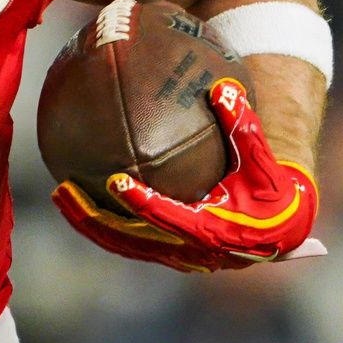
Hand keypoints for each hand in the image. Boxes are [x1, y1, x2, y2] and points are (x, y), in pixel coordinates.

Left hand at [52, 78, 319, 272]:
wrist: (282, 230)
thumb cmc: (273, 192)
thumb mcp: (264, 162)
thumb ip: (245, 128)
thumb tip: (224, 88)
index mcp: (212, 231)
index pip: (169, 218)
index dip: (143, 203)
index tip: (117, 180)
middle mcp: (189, 250)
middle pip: (131, 240)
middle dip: (94, 219)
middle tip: (63, 190)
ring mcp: (175, 255)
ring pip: (122, 244)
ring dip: (89, 222)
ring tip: (60, 194)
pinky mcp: (166, 252)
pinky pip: (126, 240)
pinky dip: (101, 222)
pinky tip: (77, 196)